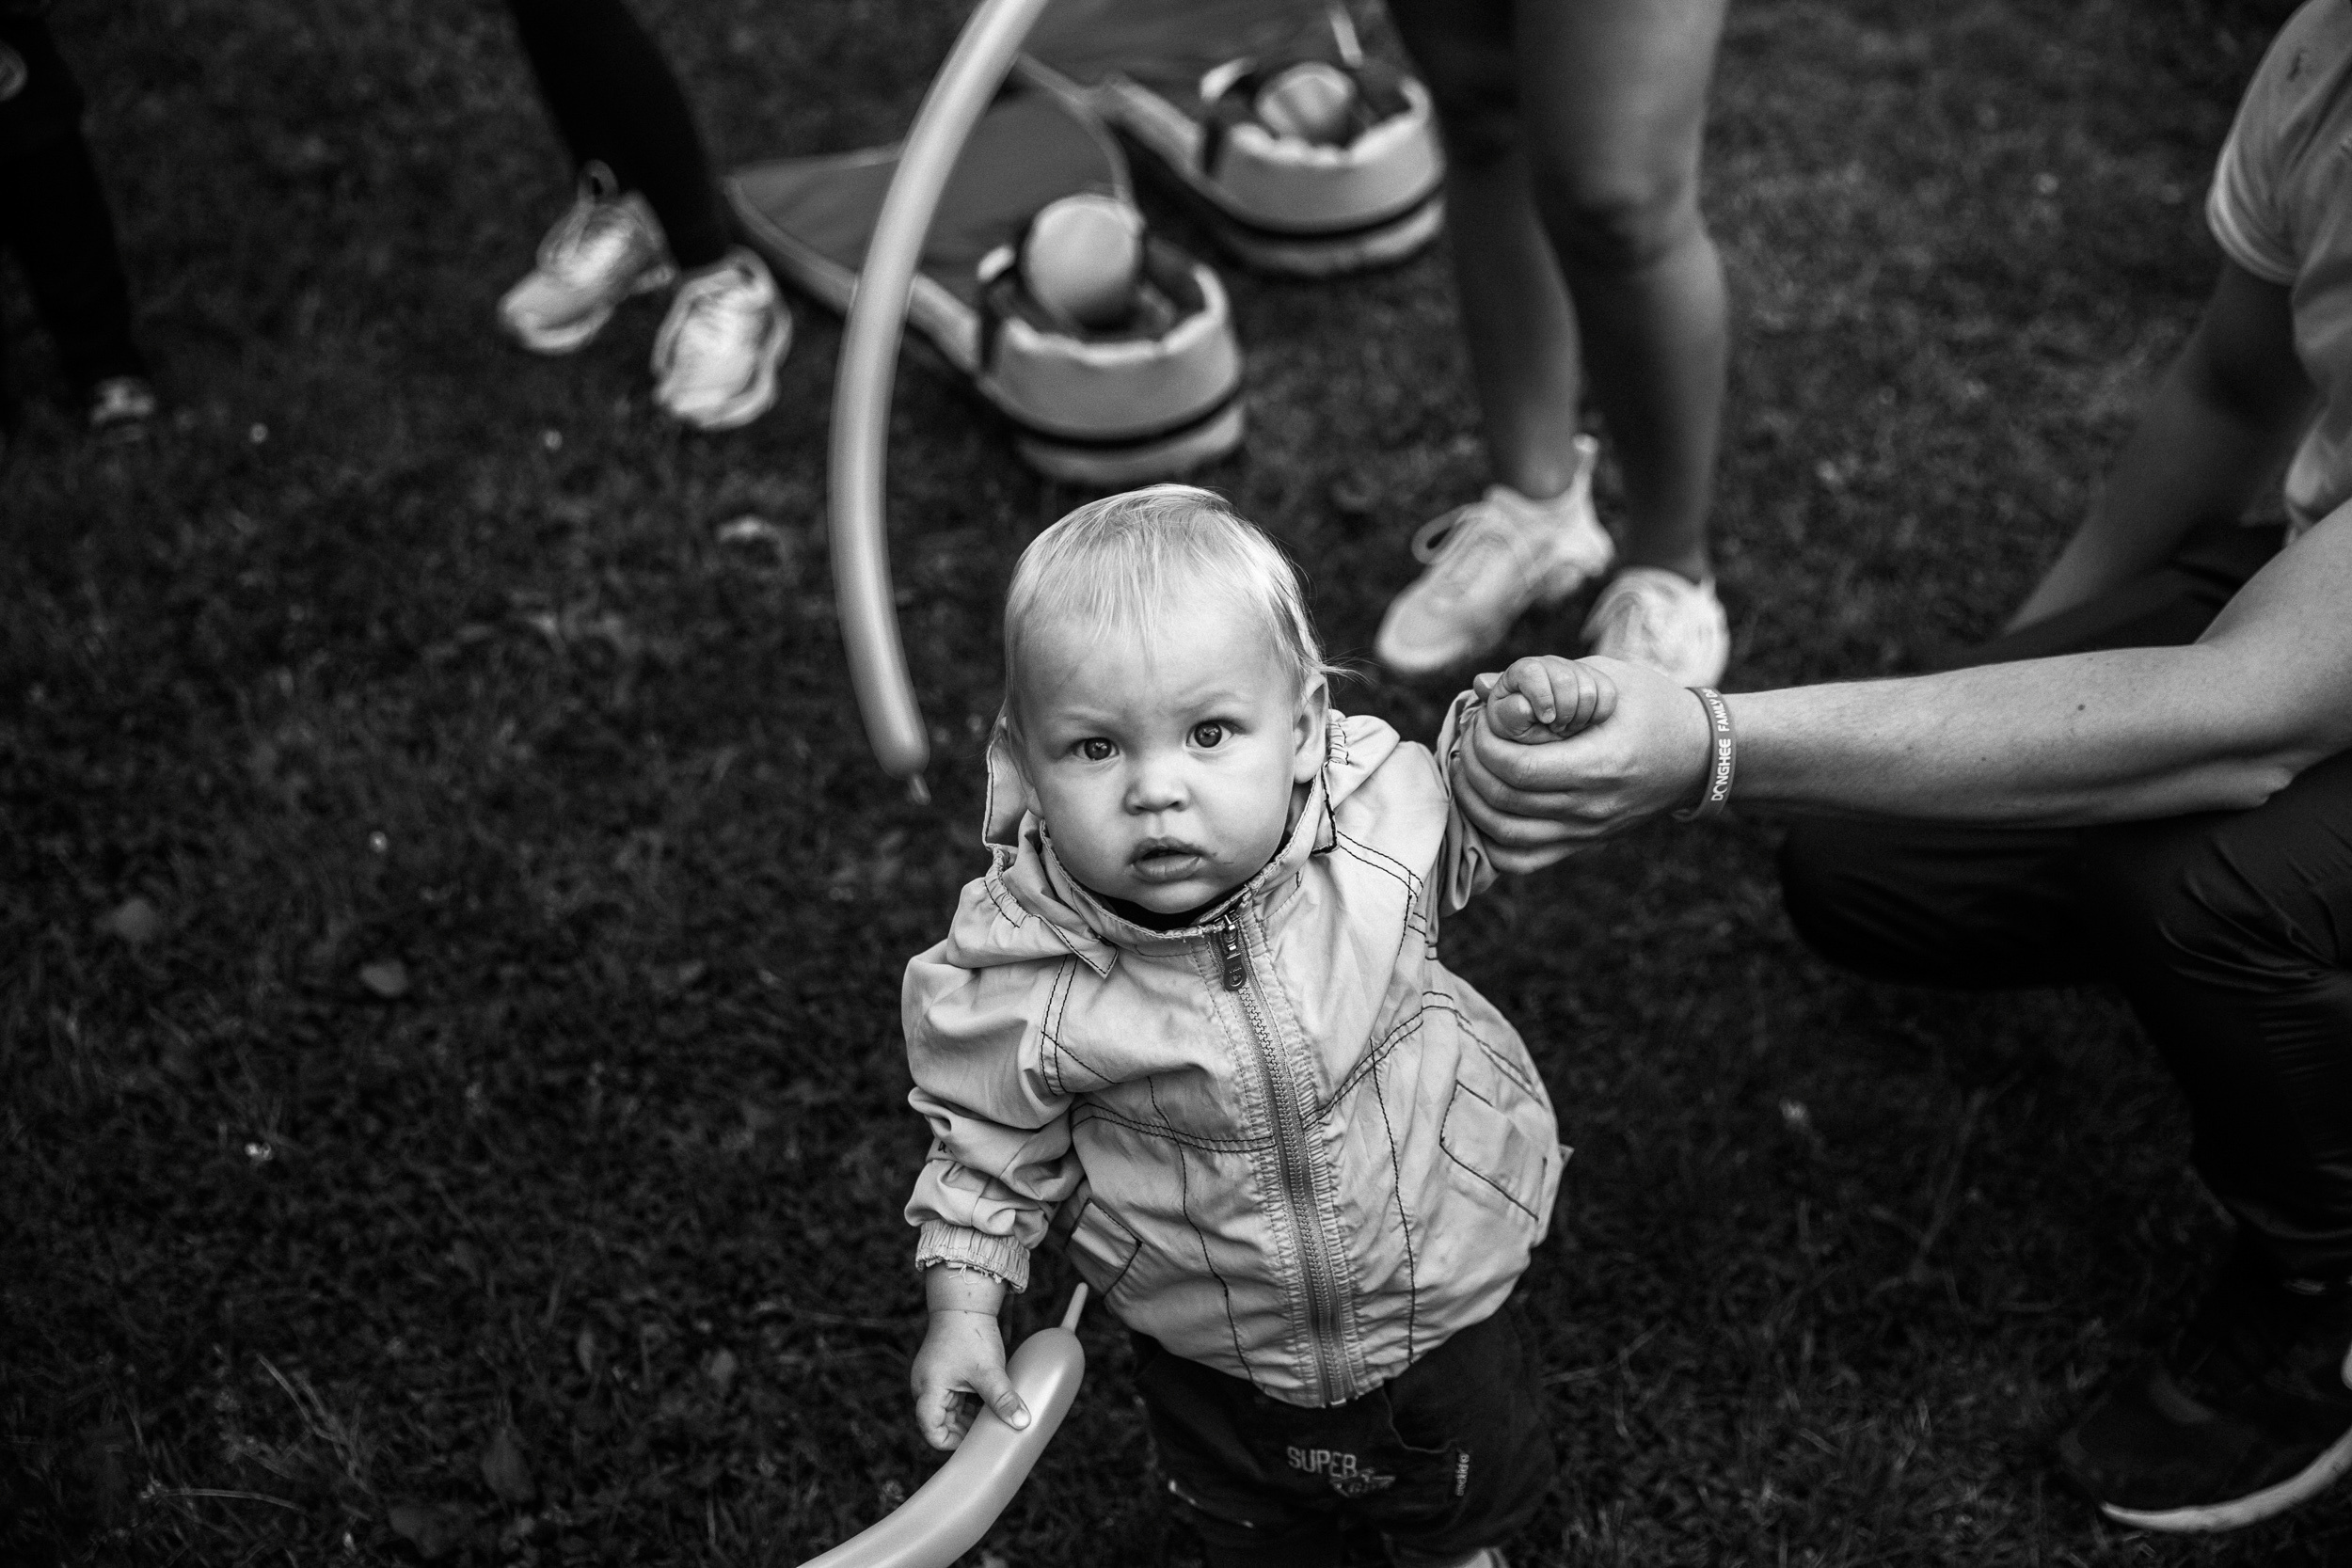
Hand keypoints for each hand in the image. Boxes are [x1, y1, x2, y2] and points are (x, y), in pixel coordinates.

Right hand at [910, 1308, 1030, 1450]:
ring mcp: (935, 1380)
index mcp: (928, 1390)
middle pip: (943, 1423)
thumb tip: (1022, 1423)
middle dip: (966, 1430)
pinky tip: (991, 1402)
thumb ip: (1003, 1399)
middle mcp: (926, 1388)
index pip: (932, 1432)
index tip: (978, 1441)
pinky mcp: (945, 1373)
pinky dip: (972, 1403)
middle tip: (992, 1431)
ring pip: (952, 1411)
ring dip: (971, 1416)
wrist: (965, 1302)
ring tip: (995, 1417)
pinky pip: (956, 1397)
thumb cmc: (971, 1334)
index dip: (953, 1443)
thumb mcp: (989, 1371)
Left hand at [1452, 657, 1714, 870]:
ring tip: (1467, 771)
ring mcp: (1588, 831)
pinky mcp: (1585, 843)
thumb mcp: (1607, 677)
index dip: (1485, 745)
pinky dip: (1492, 841)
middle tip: (1466, 741)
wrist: (1701, 754)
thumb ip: (1544, 678)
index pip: (1519, 768)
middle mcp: (1593, 806)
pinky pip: (1524, 860)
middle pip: (1505, 803)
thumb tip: (1480, 685)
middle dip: (1471, 769)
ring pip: (1506, 837)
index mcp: (1601, 763)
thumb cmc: (1654, 706)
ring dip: (1473, 804)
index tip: (1479, 721)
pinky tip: (1484, 809)